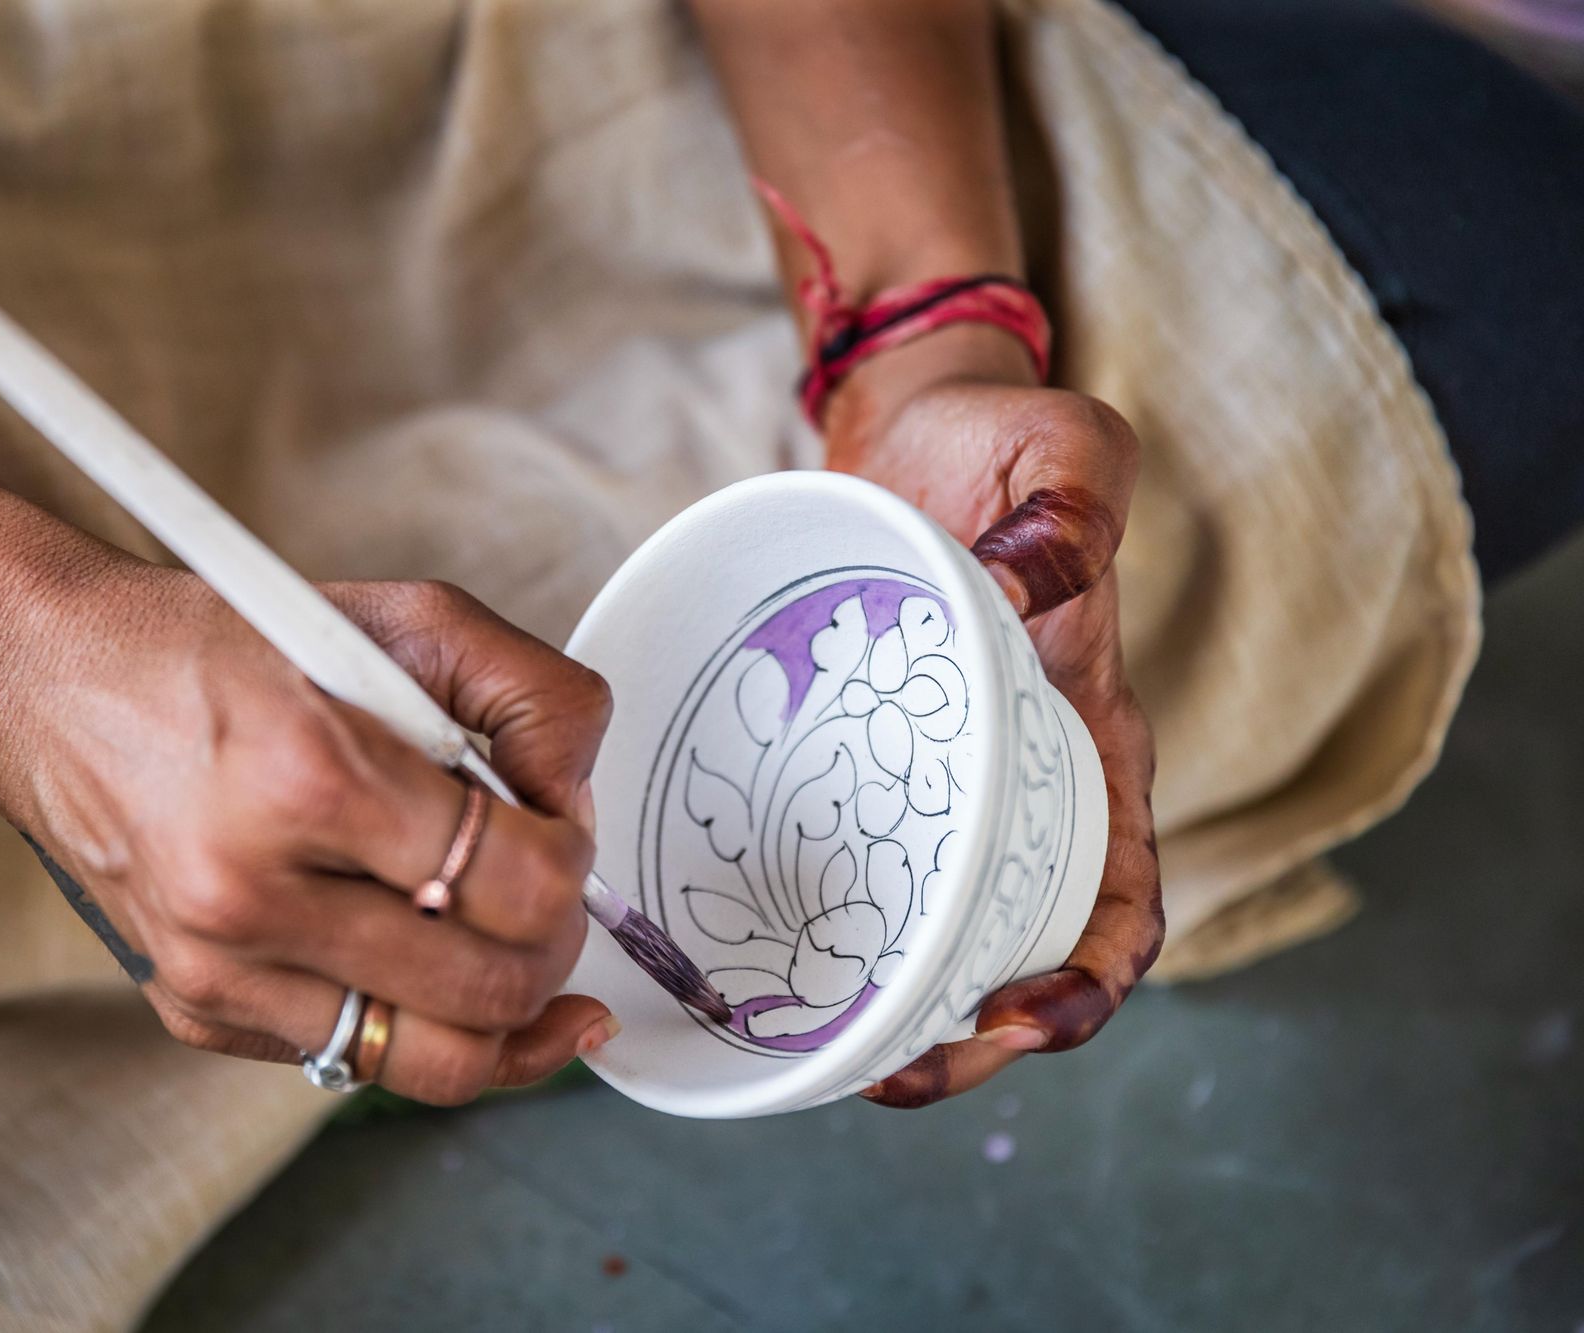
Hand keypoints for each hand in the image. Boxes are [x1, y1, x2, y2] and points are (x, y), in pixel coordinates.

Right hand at [0, 567, 617, 1104]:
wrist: (49, 682)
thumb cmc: (225, 645)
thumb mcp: (401, 618)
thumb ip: (531, 693)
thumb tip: (577, 800)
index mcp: (311, 777)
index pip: (523, 885)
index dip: (573, 860)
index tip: (555, 827)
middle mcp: (254, 895)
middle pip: (496, 991)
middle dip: (552, 942)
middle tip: (535, 884)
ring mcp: (218, 971)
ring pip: (439, 1063)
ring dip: (500, 1005)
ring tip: (500, 941)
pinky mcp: (194, 1011)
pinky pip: (356, 1059)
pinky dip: (409, 1016)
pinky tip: (411, 951)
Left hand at [824, 325, 1164, 1108]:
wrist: (920, 423)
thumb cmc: (1003, 440)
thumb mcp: (1066, 449)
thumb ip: (1073, 511)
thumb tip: (1021, 596)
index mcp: (1093, 740)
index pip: (1122, 897)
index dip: (1087, 983)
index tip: (1019, 1020)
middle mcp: (1023, 784)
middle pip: (1022, 952)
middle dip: (969, 1041)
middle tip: (889, 1075)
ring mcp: (942, 784)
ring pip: (933, 931)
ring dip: (890, 1011)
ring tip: (821, 1056)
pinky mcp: (868, 764)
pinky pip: (856, 864)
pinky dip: (825, 928)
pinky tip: (760, 961)